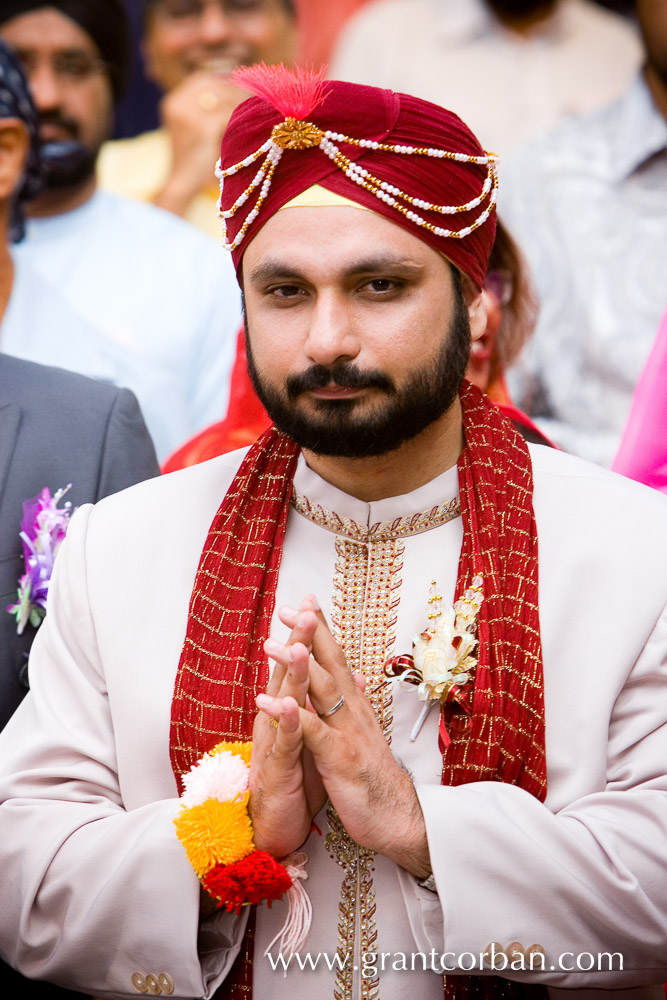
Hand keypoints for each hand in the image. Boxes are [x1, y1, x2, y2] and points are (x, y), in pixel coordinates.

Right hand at [154, 72, 247, 216]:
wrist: (183, 183)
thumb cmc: (193, 157)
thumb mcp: (191, 126)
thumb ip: (204, 106)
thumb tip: (234, 86)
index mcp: (172, 101)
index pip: (201, 79)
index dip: (222, 81)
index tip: (239, 87)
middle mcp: (177, 103)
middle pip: (212, 85)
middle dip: (233, 90)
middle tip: (251, 99)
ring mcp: (187, 114)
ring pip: (222, 98)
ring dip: (239, 104)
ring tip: (252, 113)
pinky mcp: (201, 127)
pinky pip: (226, 115)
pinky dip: (238, 120)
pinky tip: (246, 127)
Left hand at [258, 610, 431, 877]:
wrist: (398, 818)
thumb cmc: (376, 777)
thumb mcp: (366, 734)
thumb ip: (358, 704)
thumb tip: (358, 676)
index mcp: (355, 706)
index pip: (337, 659)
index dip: (322, 631)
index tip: (306, 604)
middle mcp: (353, 711)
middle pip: (331, 663)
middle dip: (309, 634)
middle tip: (289, 608)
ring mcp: (347, 732)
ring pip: (321, 690)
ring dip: (297, 664)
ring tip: (272, 644)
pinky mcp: (338, 757)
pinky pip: (311, 731)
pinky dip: (290, 714)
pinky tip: (269, 700)